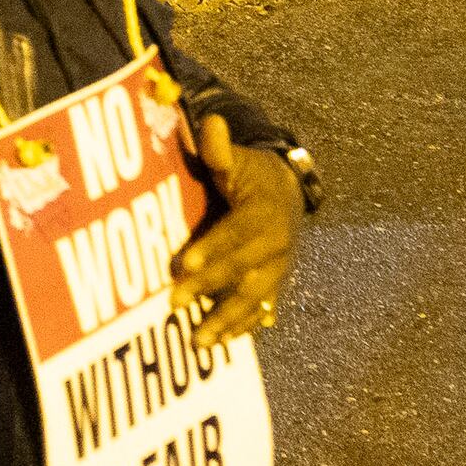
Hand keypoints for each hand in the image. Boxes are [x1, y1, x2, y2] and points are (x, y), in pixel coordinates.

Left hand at [170, 125, 310, 343]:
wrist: (290, 193)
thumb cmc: (253, 174)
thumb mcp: (239, 156)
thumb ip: (221, 147)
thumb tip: (210, 123)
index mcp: (266, 212)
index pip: (237, 232)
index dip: (213, 247)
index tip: (185, 263)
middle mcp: (277, 245)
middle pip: (242, 270)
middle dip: (209, 287)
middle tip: (175, 302)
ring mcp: (279, 268)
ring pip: (253, 298)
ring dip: (226, 319)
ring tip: (198, 339)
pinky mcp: (277, 284)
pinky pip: (263, 309)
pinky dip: (244, 327)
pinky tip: (223, 342)